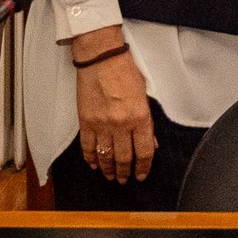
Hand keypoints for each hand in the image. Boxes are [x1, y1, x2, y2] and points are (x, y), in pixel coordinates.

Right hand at [73, 26, 154, 182]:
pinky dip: (90, 158)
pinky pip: (87, 147)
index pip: (144, 151)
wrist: (101, 58)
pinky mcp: (86, 122)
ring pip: (105, 156)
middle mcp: (121, 124)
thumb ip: (147, 120)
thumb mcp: (144, 93)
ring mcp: (102, 125)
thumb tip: (151, 141)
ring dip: (109, 169)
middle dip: (125, 172)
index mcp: (140, 117)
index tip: (142, 174)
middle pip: (124, 157)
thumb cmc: (124, 70)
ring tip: (111, 176)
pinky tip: (94, 164)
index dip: (144, 167)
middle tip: (125, 179)